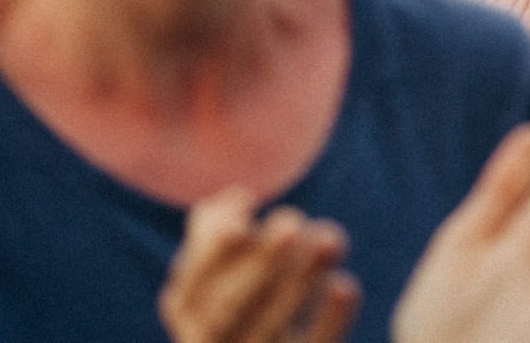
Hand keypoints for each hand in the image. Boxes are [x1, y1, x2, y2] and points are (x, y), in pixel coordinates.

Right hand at [159, 187, 361, 342]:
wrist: (260, 337)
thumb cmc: (243, 281)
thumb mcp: (221, 254)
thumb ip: (217, 225)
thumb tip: (238, 201)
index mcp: (186, 305)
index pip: (192, 283)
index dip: (215, 247)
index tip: (245, 209)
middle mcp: (210, 338)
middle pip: (228, 310)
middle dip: (260, 264)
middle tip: (292, 222)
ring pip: (268, 330)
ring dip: (298, 284)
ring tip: (330, 239)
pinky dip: (329, 322)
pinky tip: (343, 285)